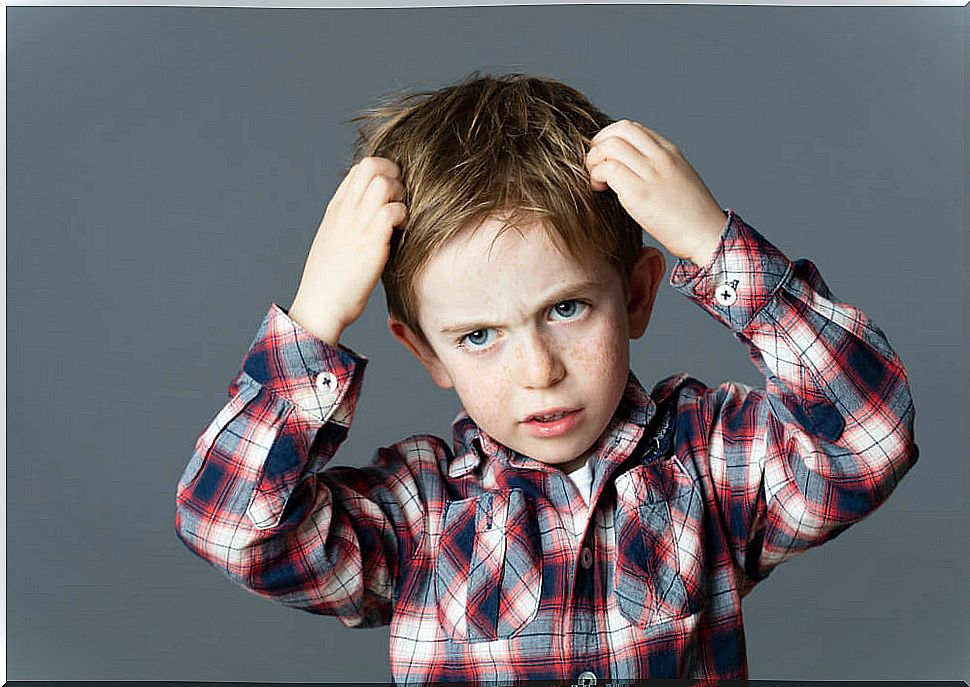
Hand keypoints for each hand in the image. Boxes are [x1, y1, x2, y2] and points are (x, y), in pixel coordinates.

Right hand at [289, 156, 407, 344]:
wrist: (320, 306)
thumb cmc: (331, 280)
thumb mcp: (335, 241)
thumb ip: (350, 223)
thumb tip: (374, 216)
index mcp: (336, 209)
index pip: (359, 169)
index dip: (381, 174)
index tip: (391, 195)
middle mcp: (345, 211)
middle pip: (371, 165)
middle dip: (394, 175)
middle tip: (401, 200)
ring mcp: (356, 225)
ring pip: (384, 183)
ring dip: (400, 195)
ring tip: (401, 217)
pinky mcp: (370, 243)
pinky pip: (392, 211)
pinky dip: (403, 216)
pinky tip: (402, 232)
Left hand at [585, 120, 726, 264]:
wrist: (707, 236)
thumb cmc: (692, 217)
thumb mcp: (678, 180)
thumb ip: (657, 168)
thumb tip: (631, 168)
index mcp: (670, 152)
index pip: (633, 128)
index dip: (612, 138)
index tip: (606, 157)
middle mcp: (660, 157)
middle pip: (619, 130)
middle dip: (599, 143)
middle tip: (595, 165)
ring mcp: (651, 173)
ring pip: (609, 146)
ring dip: (595, 161)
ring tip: (597, 180)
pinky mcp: (639, 193)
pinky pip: (608, 170)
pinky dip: (597, 177)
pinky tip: (600, 190)